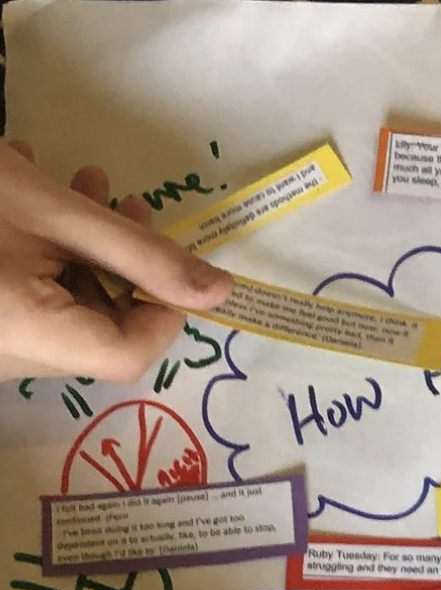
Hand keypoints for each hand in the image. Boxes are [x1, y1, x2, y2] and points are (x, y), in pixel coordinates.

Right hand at [0, 139, 231, 382]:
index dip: (165, 309)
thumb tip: (222, 292)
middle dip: (121, 262)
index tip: (168, 256)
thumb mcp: (57, 212)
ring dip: (84, 247)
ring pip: (63, 307)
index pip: (132, 353)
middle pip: (99, 329)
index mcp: (36, 339)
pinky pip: (26, 300)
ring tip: (79, 181)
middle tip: (121, 199)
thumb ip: (143, 256)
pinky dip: (43, 253)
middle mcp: (11, 359)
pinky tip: (32, 192)